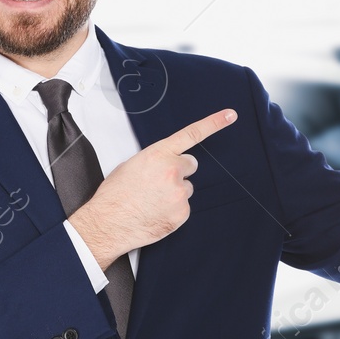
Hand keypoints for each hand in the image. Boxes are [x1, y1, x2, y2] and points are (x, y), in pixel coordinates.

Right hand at [69, 108, 236, 268]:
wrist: (108, 223)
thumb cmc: (114, 196)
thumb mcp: (130, 166)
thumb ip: (153, 160)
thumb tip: (161, 165)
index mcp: (158, 154)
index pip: (192, 134)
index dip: (214, 123)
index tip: (230, 115)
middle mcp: (172, 170)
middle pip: (190, 165)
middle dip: (179, 172)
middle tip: (159, 183)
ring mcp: (179, 192)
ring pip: (186, 189)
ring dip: (174, 193)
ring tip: (152, 201)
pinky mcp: (182, 212)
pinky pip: (183, 207)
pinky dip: (172, 211)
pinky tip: (155, 212)